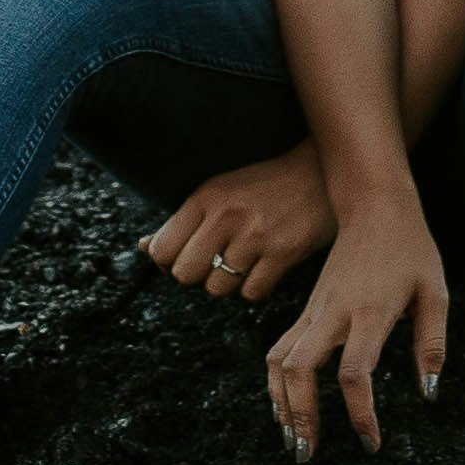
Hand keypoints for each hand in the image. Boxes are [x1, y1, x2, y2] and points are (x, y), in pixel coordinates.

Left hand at [143, 149, 331, 308]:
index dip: (170, 262)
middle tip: (216, 264)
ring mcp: (256, 235)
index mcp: (206, 197)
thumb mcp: (219, 192)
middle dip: (197, 277)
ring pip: (218, 289)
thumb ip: (181, 221)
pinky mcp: (284, 252)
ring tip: (244, 263)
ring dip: (228, 284)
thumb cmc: (264, 186)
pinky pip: (252, 293)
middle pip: (184, 274)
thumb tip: (143, 247)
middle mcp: (226, 214)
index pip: (162, 250)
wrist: (321, 171)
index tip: (189, 256)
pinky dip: (255, 287)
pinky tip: (265, 267)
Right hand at [267, 196, 449, 459]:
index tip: (370, 442)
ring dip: (281, 403)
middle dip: (301, 416)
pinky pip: (279, 349)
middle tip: (307, 455)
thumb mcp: (435, 292)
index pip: (353, 373)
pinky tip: (285, 407)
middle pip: (300, 369)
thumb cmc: (410, 247)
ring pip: (279, 360)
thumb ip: (431, 344)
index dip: (359, 413)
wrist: (373, 204)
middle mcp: (333, 313)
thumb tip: (426, 394)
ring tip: (291, 439)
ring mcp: (314, 310)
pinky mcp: (307, 308)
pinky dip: (276, 382)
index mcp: (369, 312)